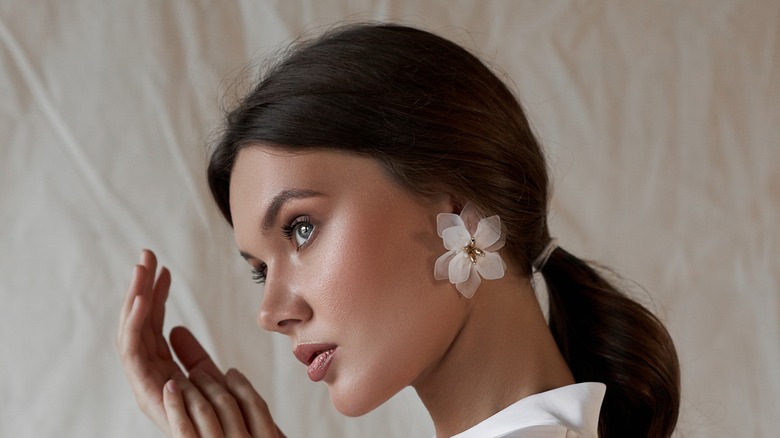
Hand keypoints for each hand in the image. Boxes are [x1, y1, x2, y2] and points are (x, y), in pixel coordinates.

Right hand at [117, 249, 284, 436]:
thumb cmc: (225, 421)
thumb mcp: (211, 380)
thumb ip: (194, 356)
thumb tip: (177, 329)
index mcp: (162, 371)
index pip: (154, 326)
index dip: (156, 296)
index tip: (163, 269)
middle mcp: (149, 376)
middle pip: (139, 325)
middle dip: (140, 289)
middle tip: (146, 256)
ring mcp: (145, 384)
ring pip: (131, 334)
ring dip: (134, 300)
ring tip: (141, 271)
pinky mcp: (145, 393)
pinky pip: (133, 356)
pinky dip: (134, 327)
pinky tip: (142, 301)